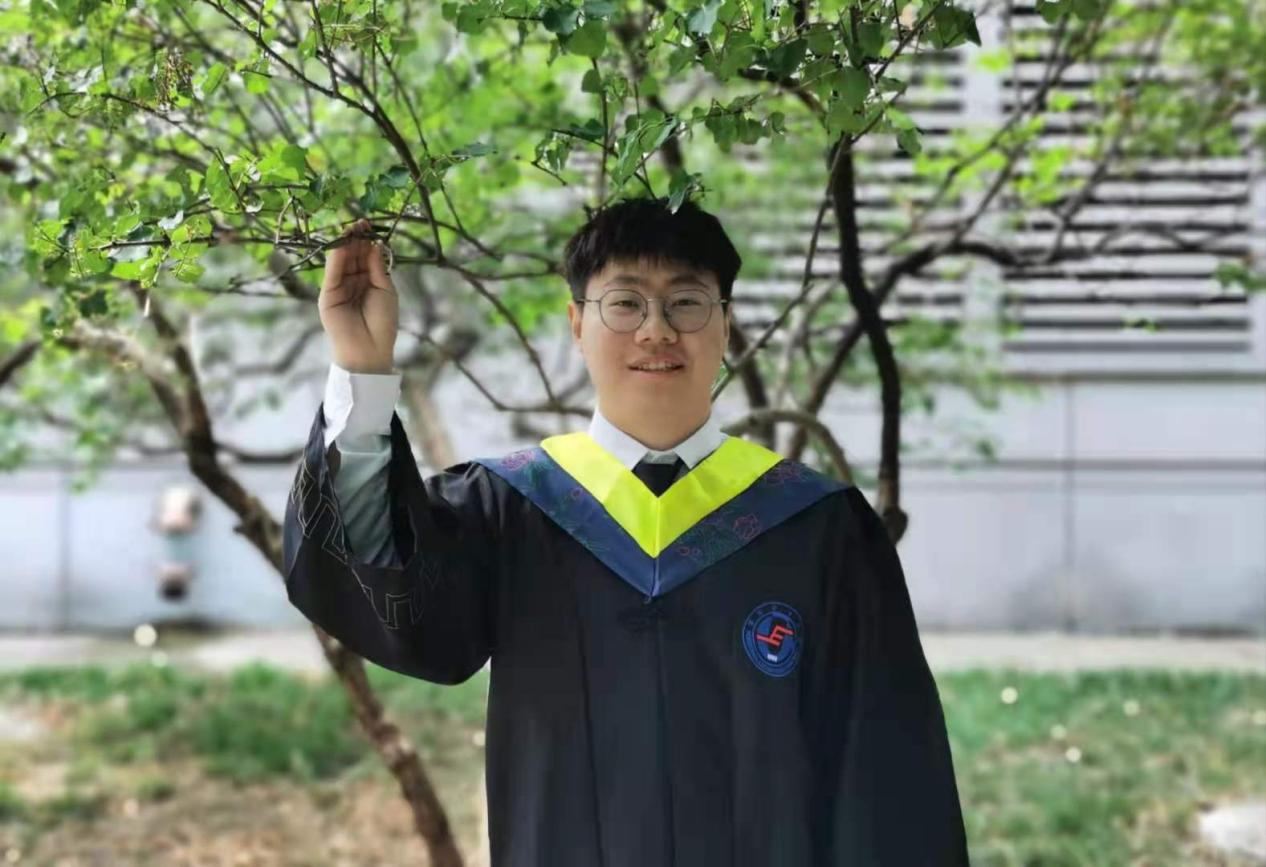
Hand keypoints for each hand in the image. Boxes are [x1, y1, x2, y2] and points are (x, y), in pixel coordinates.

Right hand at [318, 218, 397, 373]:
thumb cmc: (382, 322)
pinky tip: (341, 246)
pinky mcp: (328, 296)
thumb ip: (378, 268)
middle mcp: (353, 282)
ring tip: (350, 229)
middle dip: (355, 239)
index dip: (366, 241)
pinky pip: (331, 274)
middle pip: (352, 256)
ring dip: (345, 245)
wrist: (370, 349)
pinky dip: (335, 259)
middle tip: (359, 222)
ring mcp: (339, 288)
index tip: (369, 225)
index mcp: (369, 281)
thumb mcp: (385, 290)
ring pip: (340, 262)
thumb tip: (375, 244)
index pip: (365, 256)